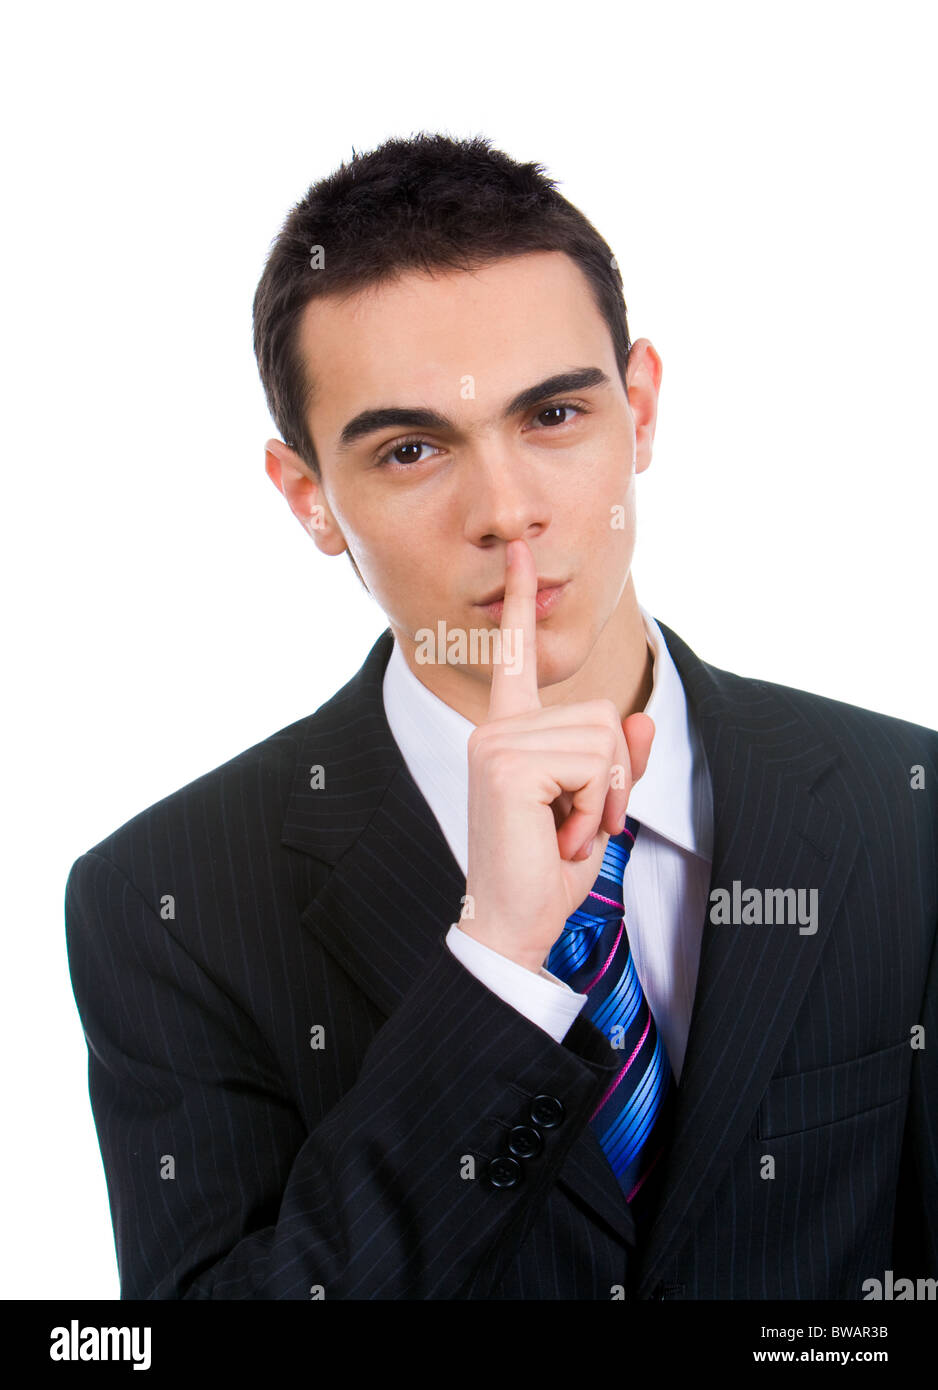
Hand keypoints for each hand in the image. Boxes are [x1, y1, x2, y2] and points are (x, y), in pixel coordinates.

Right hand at [460, 538, 653, 971]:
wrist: (514, 923)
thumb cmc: (548, 869)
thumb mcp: (597, 807)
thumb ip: (619, 761)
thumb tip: (642, 716)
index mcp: (508, 731)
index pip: (516, 656)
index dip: (521, 603)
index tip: (523, 553)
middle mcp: (496, 727)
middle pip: (599, 714)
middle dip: (612, 775)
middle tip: (578, 822)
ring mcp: (497, 741)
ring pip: (602, 737)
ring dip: (604, 795)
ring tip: (566, 831)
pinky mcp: (508, 762)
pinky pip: (592, 762)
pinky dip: (594, 806)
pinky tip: (559, 835)